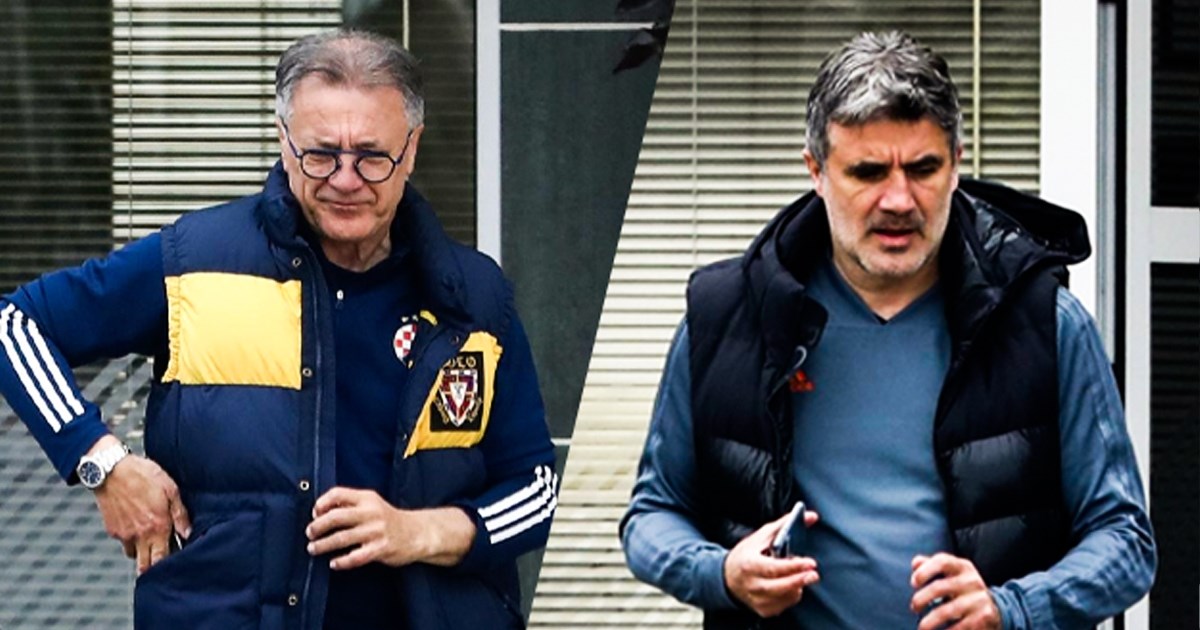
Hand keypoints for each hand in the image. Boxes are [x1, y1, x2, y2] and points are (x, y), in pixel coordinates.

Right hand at [89, 436, 190, 574]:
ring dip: (142, 550)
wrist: (111, 469)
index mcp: (157, 527)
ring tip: (149, 537)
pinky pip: (123, 541)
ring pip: (133, 554)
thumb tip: (188, 532)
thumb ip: (180, 514)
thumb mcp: (170, 489)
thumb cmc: (142, 475)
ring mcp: (123, 534)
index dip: (168, 565)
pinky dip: (130, 538)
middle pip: (144, 566)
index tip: (175, 561)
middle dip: (152, 566)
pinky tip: (136, 523)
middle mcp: (139, 535)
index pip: (161, 559)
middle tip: (160, 557)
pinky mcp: (112, 529)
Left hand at [306, 487, 475, 569]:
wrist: (417, 532)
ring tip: (313, 549)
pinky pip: (356, 557)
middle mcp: (371, 512)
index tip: (314, 513)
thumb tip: (320, 512)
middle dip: (318, 526)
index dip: (322, 503)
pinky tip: (334, 563)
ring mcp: (376, 531)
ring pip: (342, 538)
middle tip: (310, 533)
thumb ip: (351, 505)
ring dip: (323, 545)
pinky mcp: (381, 548)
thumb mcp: (373, 504)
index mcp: (367, 498)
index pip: (338, 494)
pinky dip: (342, 561)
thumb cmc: (389, 519)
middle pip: (336, 517)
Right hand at [723, 509, 819, 617]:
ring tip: (801, 576)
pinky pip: (783, 606)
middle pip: (778, 587)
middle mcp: (751, 584)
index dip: (793, 566)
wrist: (728, 577)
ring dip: (797, 587)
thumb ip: (786, 524)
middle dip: (799, 580)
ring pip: (783, 598)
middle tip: (813, 574)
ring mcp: (756, 599)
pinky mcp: (762, 609)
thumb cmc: (747, 554)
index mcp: (749, 564)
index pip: (772, 567)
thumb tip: (811, 517)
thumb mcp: (762, 536)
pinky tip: (791, 585)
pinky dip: (791, 595)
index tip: (810, 563)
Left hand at [910, 553, 1000, 629]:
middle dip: (921, 599)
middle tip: (914, 607)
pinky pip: (957, 628)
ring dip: (928, 622)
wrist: (994, 608)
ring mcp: (978, 600)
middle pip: (939, 587)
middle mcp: (972, 581)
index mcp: (962, 567)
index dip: (924, 571)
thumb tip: (915, 564)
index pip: (942, 562)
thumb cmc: (961, 588)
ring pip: (945, 611)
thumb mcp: (951, 573)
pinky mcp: (982, 618)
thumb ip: (931, 565)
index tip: (913, 583)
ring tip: (921, 627)